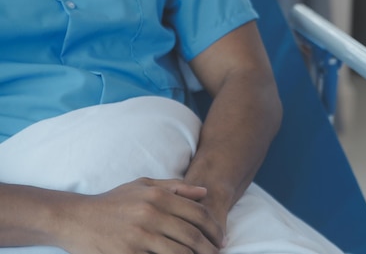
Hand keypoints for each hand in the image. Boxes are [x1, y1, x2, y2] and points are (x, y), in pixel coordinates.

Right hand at [56, 178, 224, 253]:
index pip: (198, 214)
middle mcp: (151, 215)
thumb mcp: (143, 185)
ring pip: (180, 253)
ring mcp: (139, 237)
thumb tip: (204, 192)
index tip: (222, 239)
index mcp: (157, 196)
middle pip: (193, 236)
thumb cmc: (112, 202)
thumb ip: (175, 187)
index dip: (215, 228)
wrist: (75, 218)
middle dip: (210, 248)